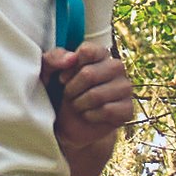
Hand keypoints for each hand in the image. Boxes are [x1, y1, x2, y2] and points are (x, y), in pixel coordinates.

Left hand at [44, 39, 138, 175]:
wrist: (68, 125)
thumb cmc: (58, 93)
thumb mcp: (47, 73)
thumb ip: (53, 59)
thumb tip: (71, 58)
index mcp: (98, 54)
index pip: (87, 51)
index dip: (69, 68)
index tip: (62, 79)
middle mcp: (115, 67)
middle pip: (89, 74)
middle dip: (72, 89)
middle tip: (69, 96)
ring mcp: (124, 87)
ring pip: (97, 95)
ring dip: (80, 104)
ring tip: (78, 106)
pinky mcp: (127, 109)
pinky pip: (108, 111)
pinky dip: (91, 116)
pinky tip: (88, 115)